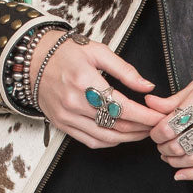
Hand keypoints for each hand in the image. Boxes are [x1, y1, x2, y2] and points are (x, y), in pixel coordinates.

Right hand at [29, 29, 163, 148]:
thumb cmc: (65, 52)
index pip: (122, 107)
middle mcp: (74, 102)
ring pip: (105, 138)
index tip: (160, 116)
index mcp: (84, 81)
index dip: (145, 116)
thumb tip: (147, 86)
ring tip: (143, 131)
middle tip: (156, 125)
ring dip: (128, 138)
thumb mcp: (97, 51)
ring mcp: (66, 116)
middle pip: (116, 125)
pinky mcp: (61, 124)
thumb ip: (125, 70)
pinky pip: (90, 141)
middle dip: (141, 128)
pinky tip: (122, 135)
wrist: (32, 59)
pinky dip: (109, 142)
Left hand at [143, 63, 192, 179]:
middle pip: (183, 143)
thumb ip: (175, 99)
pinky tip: (181, 173)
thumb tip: (150, 104)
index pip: (174, 122)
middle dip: (165, 148)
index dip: (158, 133)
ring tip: (169, 157)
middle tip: (161, 146)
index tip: (155, 133)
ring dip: (176, 162)